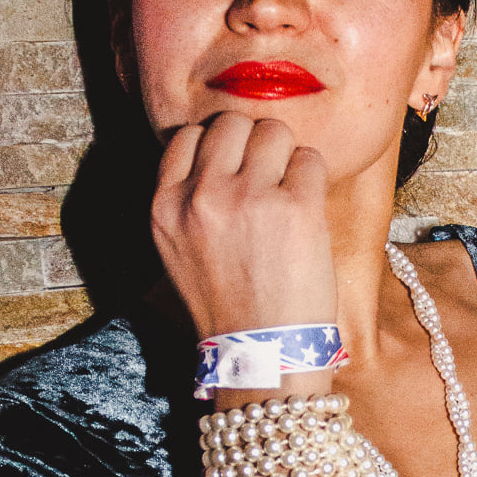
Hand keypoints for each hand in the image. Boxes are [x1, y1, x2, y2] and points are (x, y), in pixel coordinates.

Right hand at [151, 110, 334, 339]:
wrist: (263, 352)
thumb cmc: (227, 305)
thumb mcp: (178, 251)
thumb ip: (187, 200)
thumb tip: (217, 154)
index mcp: (165, 205)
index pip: (187, 135)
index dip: (216, 146)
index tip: (233, 169)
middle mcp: (202, 195)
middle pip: (231, 123)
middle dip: (252, 143)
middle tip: (266, 177)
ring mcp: (249, 197)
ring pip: (273, 130)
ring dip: (285, 154)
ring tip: (287, 192)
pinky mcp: (296, 206)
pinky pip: (310, 158)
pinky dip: (311, 176)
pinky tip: (306, 209)